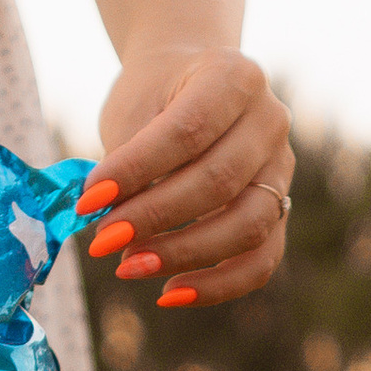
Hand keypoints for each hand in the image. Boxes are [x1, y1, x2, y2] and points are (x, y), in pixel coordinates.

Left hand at [82, 46, 293, 310]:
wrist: (190, 82)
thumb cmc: (155, 94)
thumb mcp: (134, 107)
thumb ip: (128, 161)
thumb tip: (110, 229)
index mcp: (236, 77)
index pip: (188, 132)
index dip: (136, 171)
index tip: (88, 200)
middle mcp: (270, 121)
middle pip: (219, 182)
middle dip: (154, 218)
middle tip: (103, 241)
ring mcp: (281, 169)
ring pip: (247, 226)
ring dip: (185, 254)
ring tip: (129, 267)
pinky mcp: (279, 210)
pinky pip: (261, 260)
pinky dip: (218, 284)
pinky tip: (169, 293)